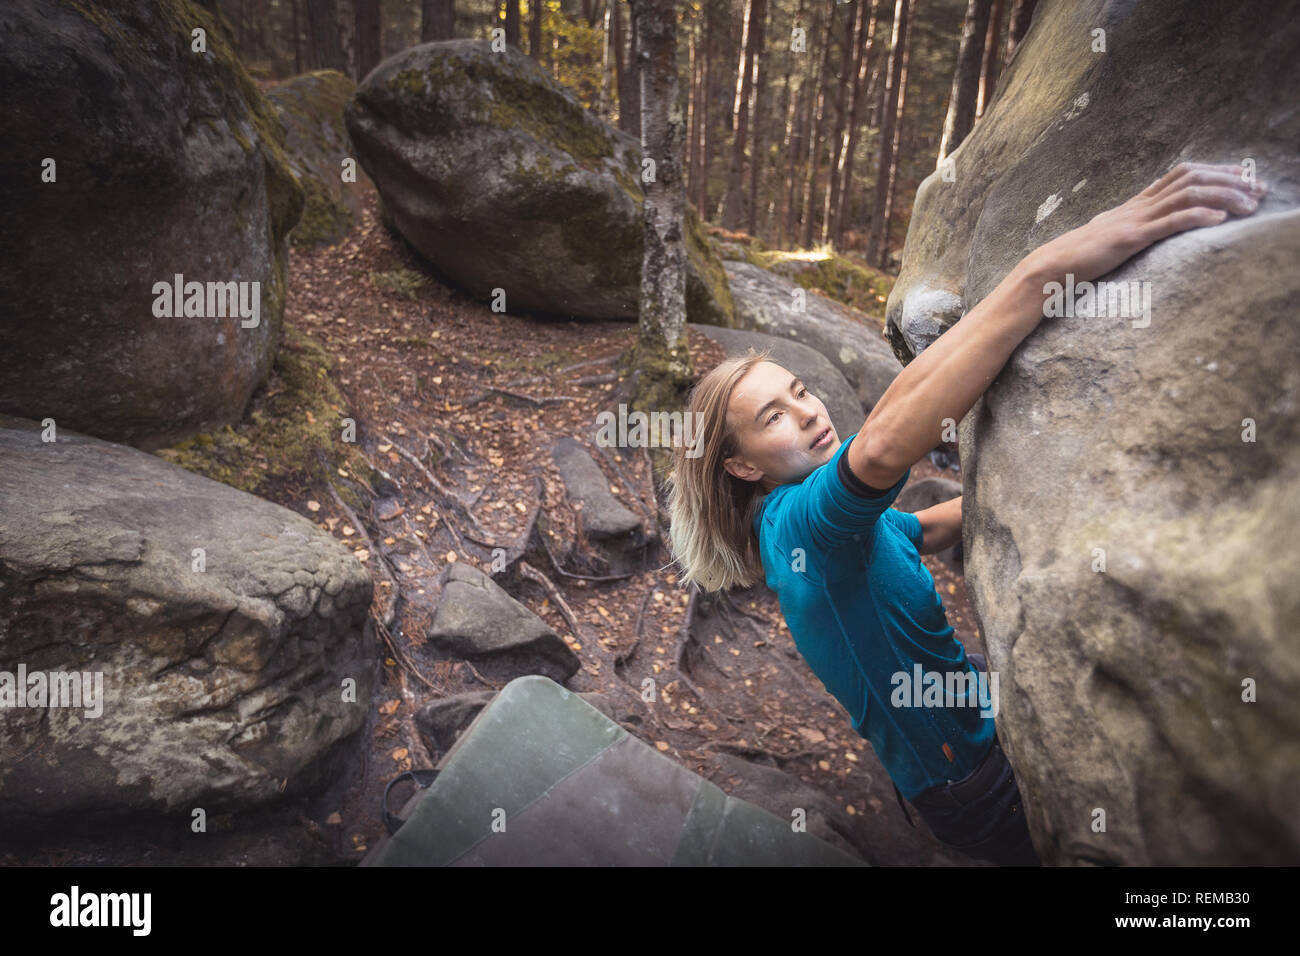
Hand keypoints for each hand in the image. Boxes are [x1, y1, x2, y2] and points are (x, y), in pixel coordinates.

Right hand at [1028, 162, 1266, 284]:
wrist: (1048, 268)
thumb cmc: (1075, 261)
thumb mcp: (1109, 242)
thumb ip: (1130, 233)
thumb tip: (1144, 236)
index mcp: (1134, 205)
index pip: (1181, 175)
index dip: (1217, 171)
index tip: (1245, 178)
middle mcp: (1137, 206)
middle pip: (1190, 178)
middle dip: (1230, 180)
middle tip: (1260, 189)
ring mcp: (1133, 220)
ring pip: (1186, 195)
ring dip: (1223, 196)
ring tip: (1250, 205)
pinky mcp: (1129, 238)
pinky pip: (1169, 222)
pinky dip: (1197, 216)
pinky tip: (1220, 219)